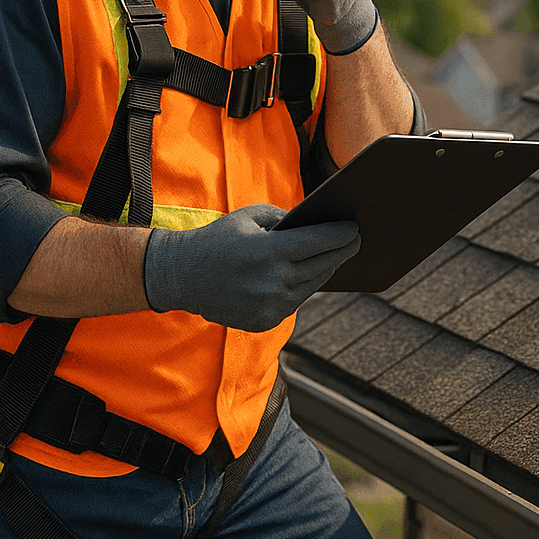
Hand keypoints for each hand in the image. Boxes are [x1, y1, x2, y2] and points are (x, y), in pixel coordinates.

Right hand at [142, 205, 359, 332]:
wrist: (182, 276)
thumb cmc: (219, 239)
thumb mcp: (251, 217)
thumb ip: (286, 219)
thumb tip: (318, 225)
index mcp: (270, 251)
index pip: (320, 242)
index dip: (342, 235)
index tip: (355, 228)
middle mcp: (273, 281)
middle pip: (322, 265)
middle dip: (342, 251)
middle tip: (356, 240)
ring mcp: (270, 305)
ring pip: (312, 285)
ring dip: (326, 270)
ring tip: (337, 256)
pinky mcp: (265, 321)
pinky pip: (295, 301)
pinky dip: (303, 287)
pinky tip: (312, 275)